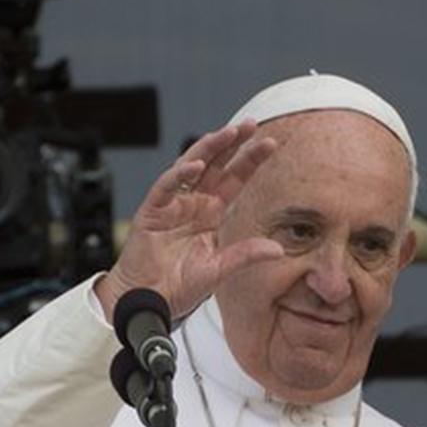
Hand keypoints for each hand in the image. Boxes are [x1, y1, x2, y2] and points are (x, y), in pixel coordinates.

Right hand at [96, 118, 282, 319]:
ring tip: (227, 134)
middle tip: (250, 124)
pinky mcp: (151, 212)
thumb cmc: (177, 286)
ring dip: (208, 149)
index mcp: (210, 213)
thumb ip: (245, 255)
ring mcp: (171, 205)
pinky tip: (195, 166)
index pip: (234, 179)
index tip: (271, 143)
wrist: (147, 301)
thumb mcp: (219, 270)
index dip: (250, 161)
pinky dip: (178, 176)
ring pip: (190, 167)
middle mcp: (192, 204)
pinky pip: (165, 188)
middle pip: (215, 165)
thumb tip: (278, 248)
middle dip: (232, 144)